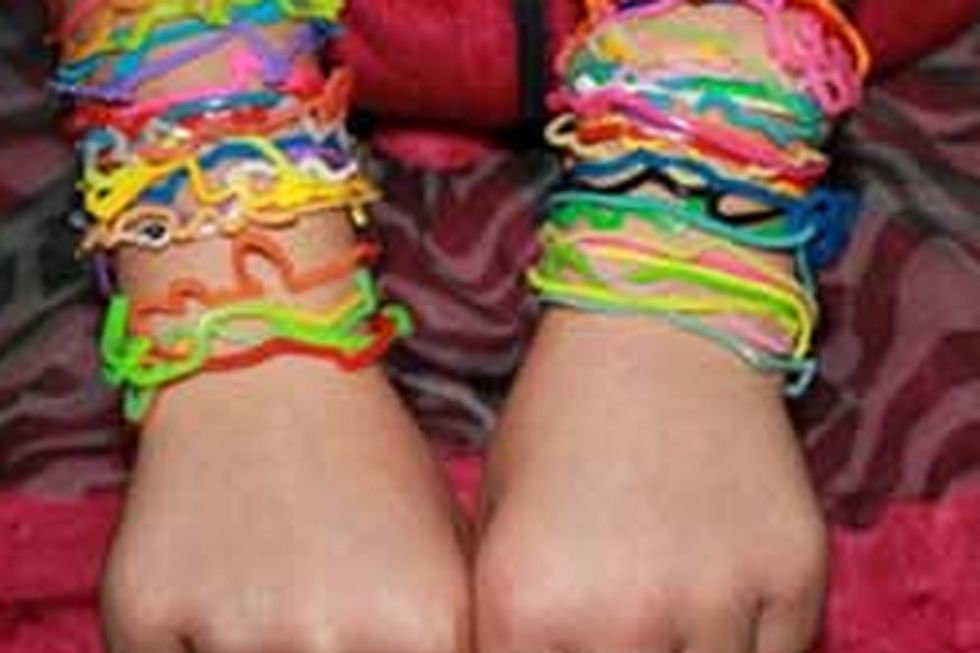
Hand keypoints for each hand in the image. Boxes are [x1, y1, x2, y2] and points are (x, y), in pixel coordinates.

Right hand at [101, 357, 471, 652]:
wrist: (263, 371)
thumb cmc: (365, 460)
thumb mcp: (446, 549)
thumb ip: (448, 638)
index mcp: (425, 621)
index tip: (363, 634)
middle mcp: (334, 636)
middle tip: (311, 612)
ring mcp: (235, 627)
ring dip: (257, 651)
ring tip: (271, 590)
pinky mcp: (143, 612)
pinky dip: (189, 648)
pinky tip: (213, 598)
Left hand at [476, 310, 826, 652]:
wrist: (659, 323)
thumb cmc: (561, 413)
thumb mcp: (499, 515)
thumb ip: (513, 619)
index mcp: (525, 599)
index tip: (563, 637)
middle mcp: (621, 615)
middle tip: (620, 622)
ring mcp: (716, 598)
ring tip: (667, 606)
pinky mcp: (795, 574)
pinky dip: (749, 646)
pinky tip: (721, 602)